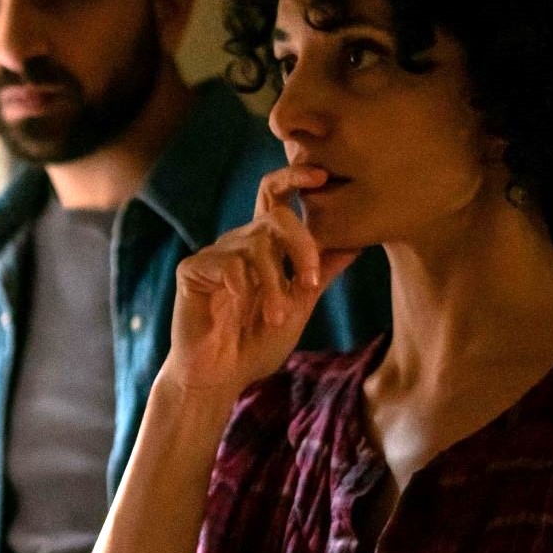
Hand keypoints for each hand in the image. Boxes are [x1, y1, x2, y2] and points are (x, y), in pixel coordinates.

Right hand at [164, 166, 362, 399]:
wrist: (220, 377)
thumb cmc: (256, 343)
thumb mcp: (301, 305)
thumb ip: (322, 273)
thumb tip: (359, 242)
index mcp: (263, 247)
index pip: (276, 196)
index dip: (295, 176)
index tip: (322, 175)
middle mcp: (239, 243)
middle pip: (275, 217)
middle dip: (301, 247)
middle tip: (312, 284)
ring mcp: (215, 254)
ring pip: (256, 246)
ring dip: (273, 284)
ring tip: (277, 317)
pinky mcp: (193, 270)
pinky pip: (226, 261)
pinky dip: (243, 283)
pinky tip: (240, 301)